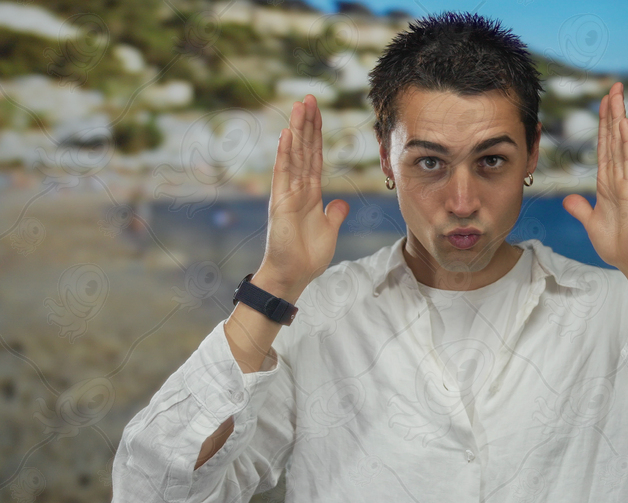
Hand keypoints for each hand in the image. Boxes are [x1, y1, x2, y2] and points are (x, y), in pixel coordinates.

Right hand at [257, 94, 349, 298]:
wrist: (293, 274)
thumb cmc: (307, 256)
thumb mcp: (329, 231)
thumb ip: (334, 215)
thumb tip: (341, 203)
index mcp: (309, 193)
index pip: (314, 157)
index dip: (316, 135)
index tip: (318, 113)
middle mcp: (296, 188)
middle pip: (304, 149)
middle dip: (307, 124)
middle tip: (309, 98)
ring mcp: (287, 193)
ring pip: (294, 155)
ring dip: (297, 130)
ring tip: (300, 105)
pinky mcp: (280, 202)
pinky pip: (284, 173)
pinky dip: (286, 153)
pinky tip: (288, 134)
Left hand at [561, 83, 627, 308]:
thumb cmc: (618, 244)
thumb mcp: (591, 222)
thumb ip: (580, 208)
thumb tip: (569, 199)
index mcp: (608, 183)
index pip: (604, 147)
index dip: (603, 124)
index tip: (603, 103)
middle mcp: (619, 177)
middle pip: (613, 138)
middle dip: (612, 112)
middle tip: (613, 86)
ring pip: (621, 143)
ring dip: (618, 118)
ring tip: (617, 94)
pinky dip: (626, 142)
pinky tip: (624, 124)